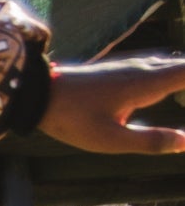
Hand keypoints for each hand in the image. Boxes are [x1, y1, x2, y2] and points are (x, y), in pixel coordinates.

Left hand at [37, 56, 184, 155]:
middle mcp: (143, 68)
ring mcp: (132, 65)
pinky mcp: (122, 69)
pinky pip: (160, 66)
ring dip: (184, 73)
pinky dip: (176, 72)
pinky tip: (175, 82)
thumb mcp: (112, 140)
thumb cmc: (72, 119)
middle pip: (184, 66)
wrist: (36, 95)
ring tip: (182, 94)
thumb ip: (152, 141)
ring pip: (173, 63)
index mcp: (146, 83)